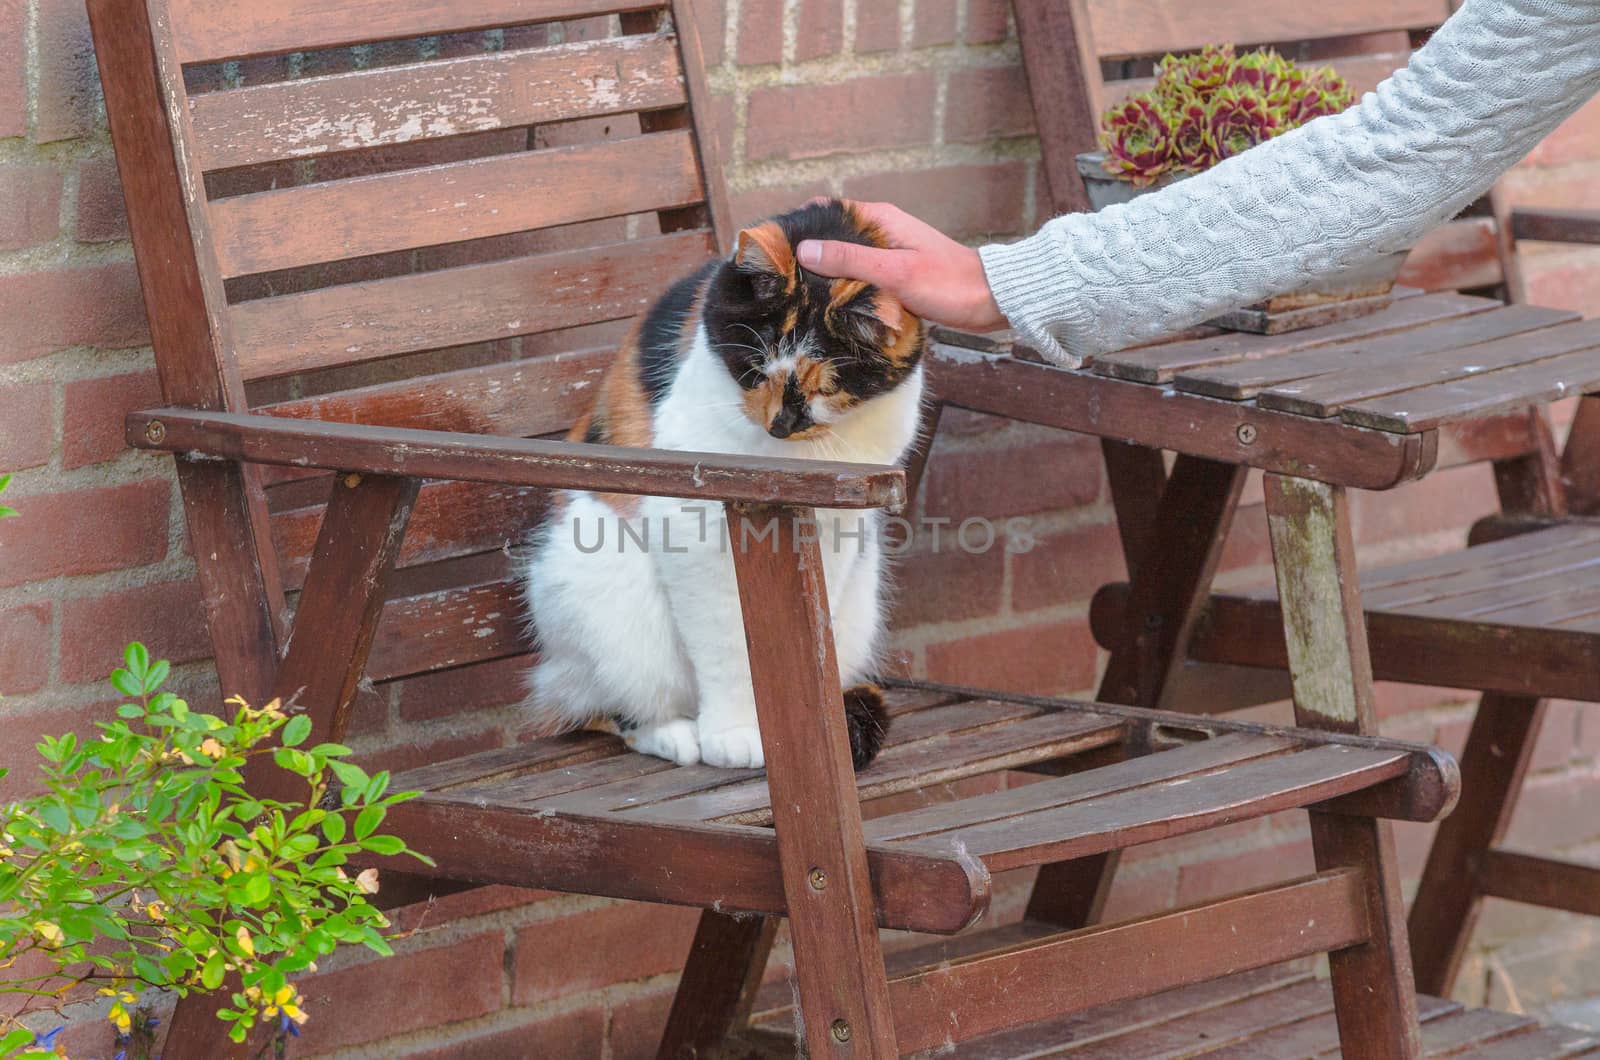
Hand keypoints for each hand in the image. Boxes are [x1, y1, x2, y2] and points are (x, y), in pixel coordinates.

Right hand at [796, 201, 1007, 332]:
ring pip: (845, 260)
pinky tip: (828, 306)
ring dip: (824, 274)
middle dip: (807, 253)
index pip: (827, 211)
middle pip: (833, 237)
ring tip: (795, 293)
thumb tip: (804, 248)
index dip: (800, 224)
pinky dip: (843, 288)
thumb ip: (850, 259)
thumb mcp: (894, 271)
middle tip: (778, 276)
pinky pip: (859, 278)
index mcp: (880, 220)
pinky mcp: (894, 277)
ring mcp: (887, 255)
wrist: (989, 301)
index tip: (773, 244)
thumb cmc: (947, 283)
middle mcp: (880, 232)